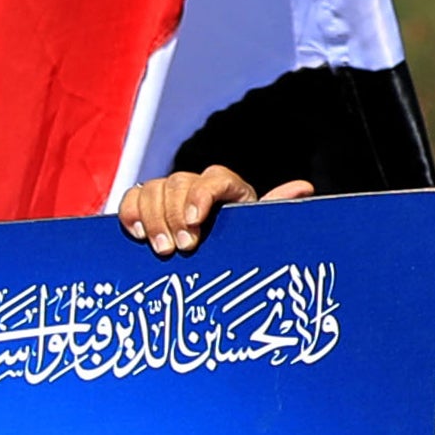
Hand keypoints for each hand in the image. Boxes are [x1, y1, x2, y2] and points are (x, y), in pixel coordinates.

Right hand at [118, 167, 297, 256]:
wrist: (211, 256)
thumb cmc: (236, 242)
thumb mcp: (255, 228)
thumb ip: (275, 206)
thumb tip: (304, 188)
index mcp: (225, 187)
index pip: (213, 178)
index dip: (201, 196)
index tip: (195, 223)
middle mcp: (194, 185)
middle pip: (177, 183)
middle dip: (174, 217)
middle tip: (178, 249)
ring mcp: (167, 194)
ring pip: (151, 188)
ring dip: (152, 219)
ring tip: (161, 250)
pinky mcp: (144, 206)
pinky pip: (130, 198)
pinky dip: (130, 214)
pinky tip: (138, 235)